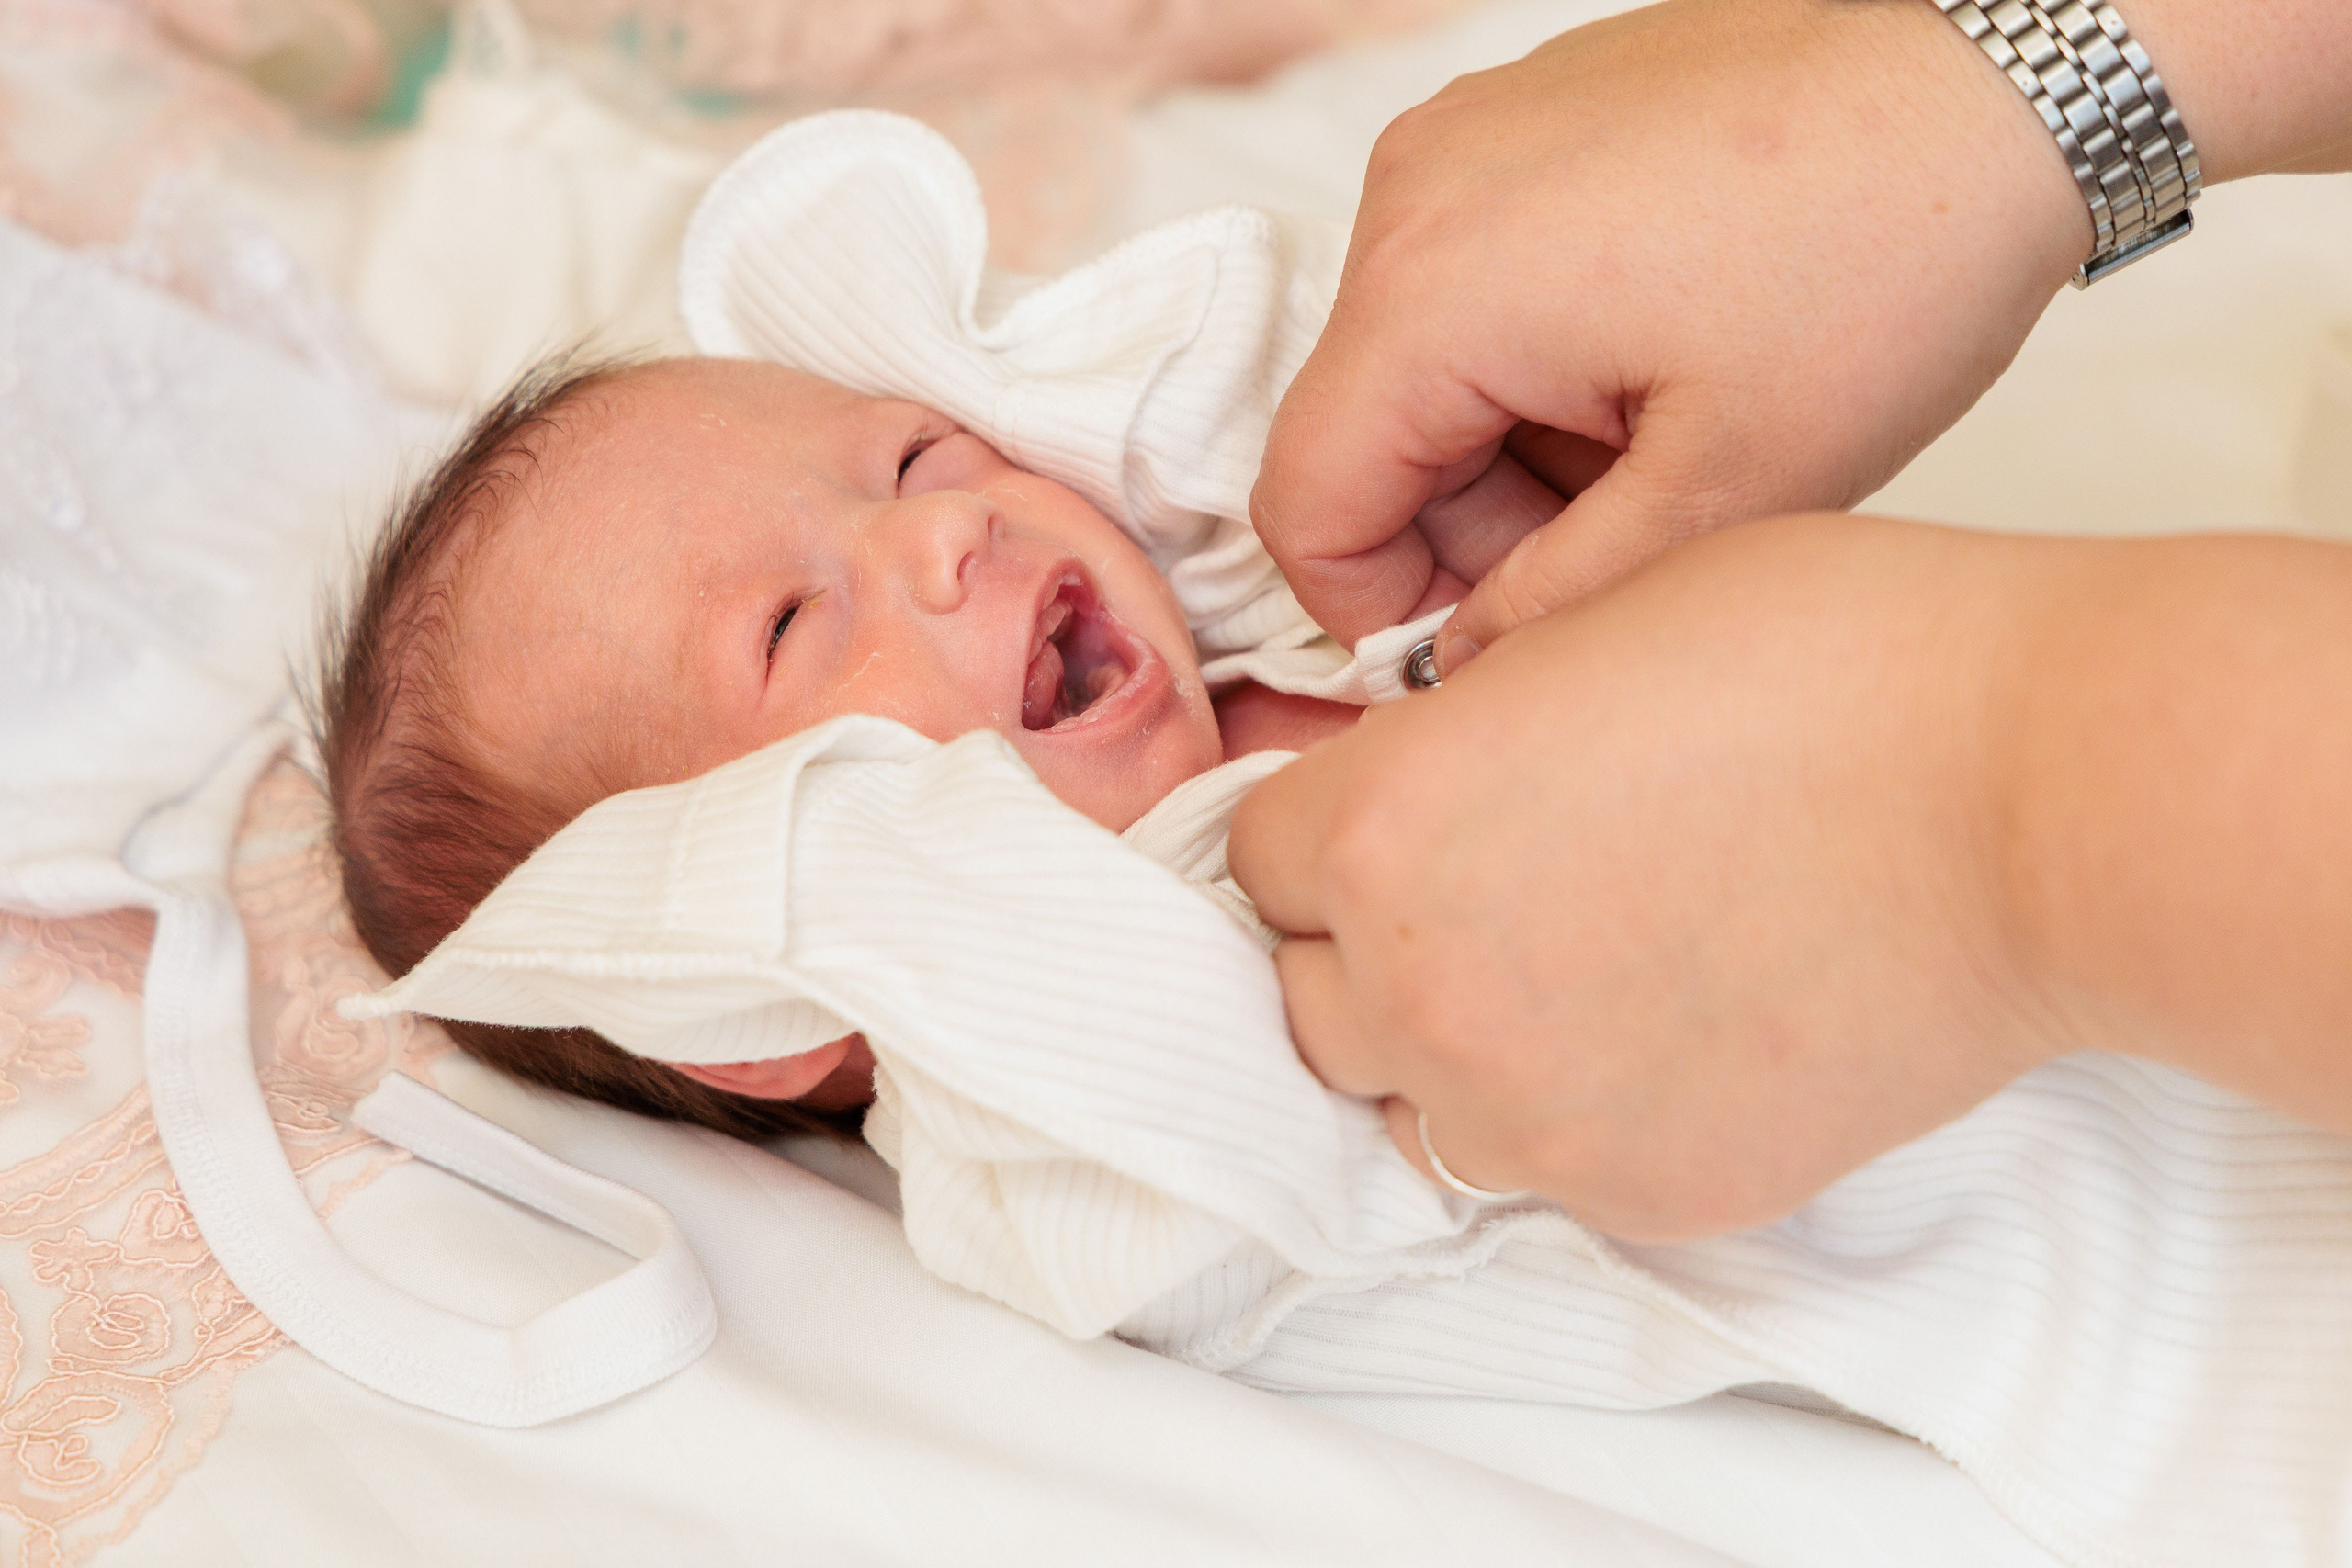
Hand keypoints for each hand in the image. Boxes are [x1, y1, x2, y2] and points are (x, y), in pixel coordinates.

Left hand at [1229, 514, 2059, 1239]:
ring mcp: (1529, 1113)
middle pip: (1308, 994)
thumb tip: (1423, 784)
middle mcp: (1422, 990)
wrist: (2027, 801)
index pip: (1255, 860)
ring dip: (1454, 1042)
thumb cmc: (1836, 665)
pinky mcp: (1641, 1193)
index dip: (1328, 827)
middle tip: (1485, 891)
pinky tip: (1669, 1030)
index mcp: (1384, 828)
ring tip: (1577, 969)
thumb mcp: (1585, 627)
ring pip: (1408, 1099)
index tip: (1397, 817)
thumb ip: (1454, 732)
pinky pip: (1541, 1163)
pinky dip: (1573, 1108)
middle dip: (1369, 943)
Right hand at [1251, 0, 2092, 661]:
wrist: (2002, 77)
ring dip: (1512, 447)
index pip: (1306, 506)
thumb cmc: (1890, 255)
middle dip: (1469, 528)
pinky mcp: (1514, 123)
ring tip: (1662, 447)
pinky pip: (1467, 285)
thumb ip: (1556, 609)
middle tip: (1618, 550)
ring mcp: (1462, 143)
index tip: (1482, 649)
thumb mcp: (1727, 494)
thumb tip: (1456, 664)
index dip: (1376, 613)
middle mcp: (1413, 195)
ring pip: (1417, 367)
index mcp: (1433, 289)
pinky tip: (1660, 367)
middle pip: (1362, 435)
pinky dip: (1538, 360)